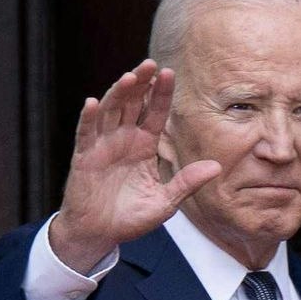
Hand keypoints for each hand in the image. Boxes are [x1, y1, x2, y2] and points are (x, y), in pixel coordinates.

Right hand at [48, 60, 224, 273]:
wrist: (99, 235)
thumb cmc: (130, 217)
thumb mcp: (165, 202)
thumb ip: (186, 183)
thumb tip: (216, 166)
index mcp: (144, 145)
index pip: (155, 113)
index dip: (161, 94)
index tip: (169, 73)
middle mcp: (124, 139)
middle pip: (132, 103)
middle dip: (141, 83)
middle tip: (151, 64)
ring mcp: (102, 145)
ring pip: (110, 111)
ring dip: (118, 93)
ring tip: (130, 77)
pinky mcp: (84, 157)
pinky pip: (85, 134)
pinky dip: (88, 118)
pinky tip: (92, 103)